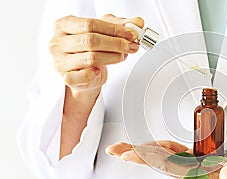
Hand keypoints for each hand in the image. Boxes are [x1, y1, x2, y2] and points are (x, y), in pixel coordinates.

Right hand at [53, 14, 143, 158]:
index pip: (91, 24)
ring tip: (121, 56)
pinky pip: (84, 75)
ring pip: (91, 58)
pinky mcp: (66, 77)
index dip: (114, 29)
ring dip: (113, 57)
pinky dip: (96, 73)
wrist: (82, 71)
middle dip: (116, 44)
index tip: (131, 34)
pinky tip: (102, 70)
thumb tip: (137, 23)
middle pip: (91, 40)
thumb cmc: (89, 48)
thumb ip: (121, 25)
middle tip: (131, 46)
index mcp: (64, 25)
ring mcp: (60, 60)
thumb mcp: (104, 31)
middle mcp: (58, 42)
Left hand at [106, 141, 226, 178]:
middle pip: (160, 163)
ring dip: (143, 152)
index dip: (147, 159)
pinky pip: (174, 153)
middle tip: (115, 150)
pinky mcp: (197, 160)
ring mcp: (194, 166)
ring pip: (163, 158)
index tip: (128, 155)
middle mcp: (195, 172)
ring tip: (124, 148)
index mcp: (203, 174)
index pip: (169, 166)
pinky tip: (150, 146)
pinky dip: (160, 148)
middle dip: (136, 156)